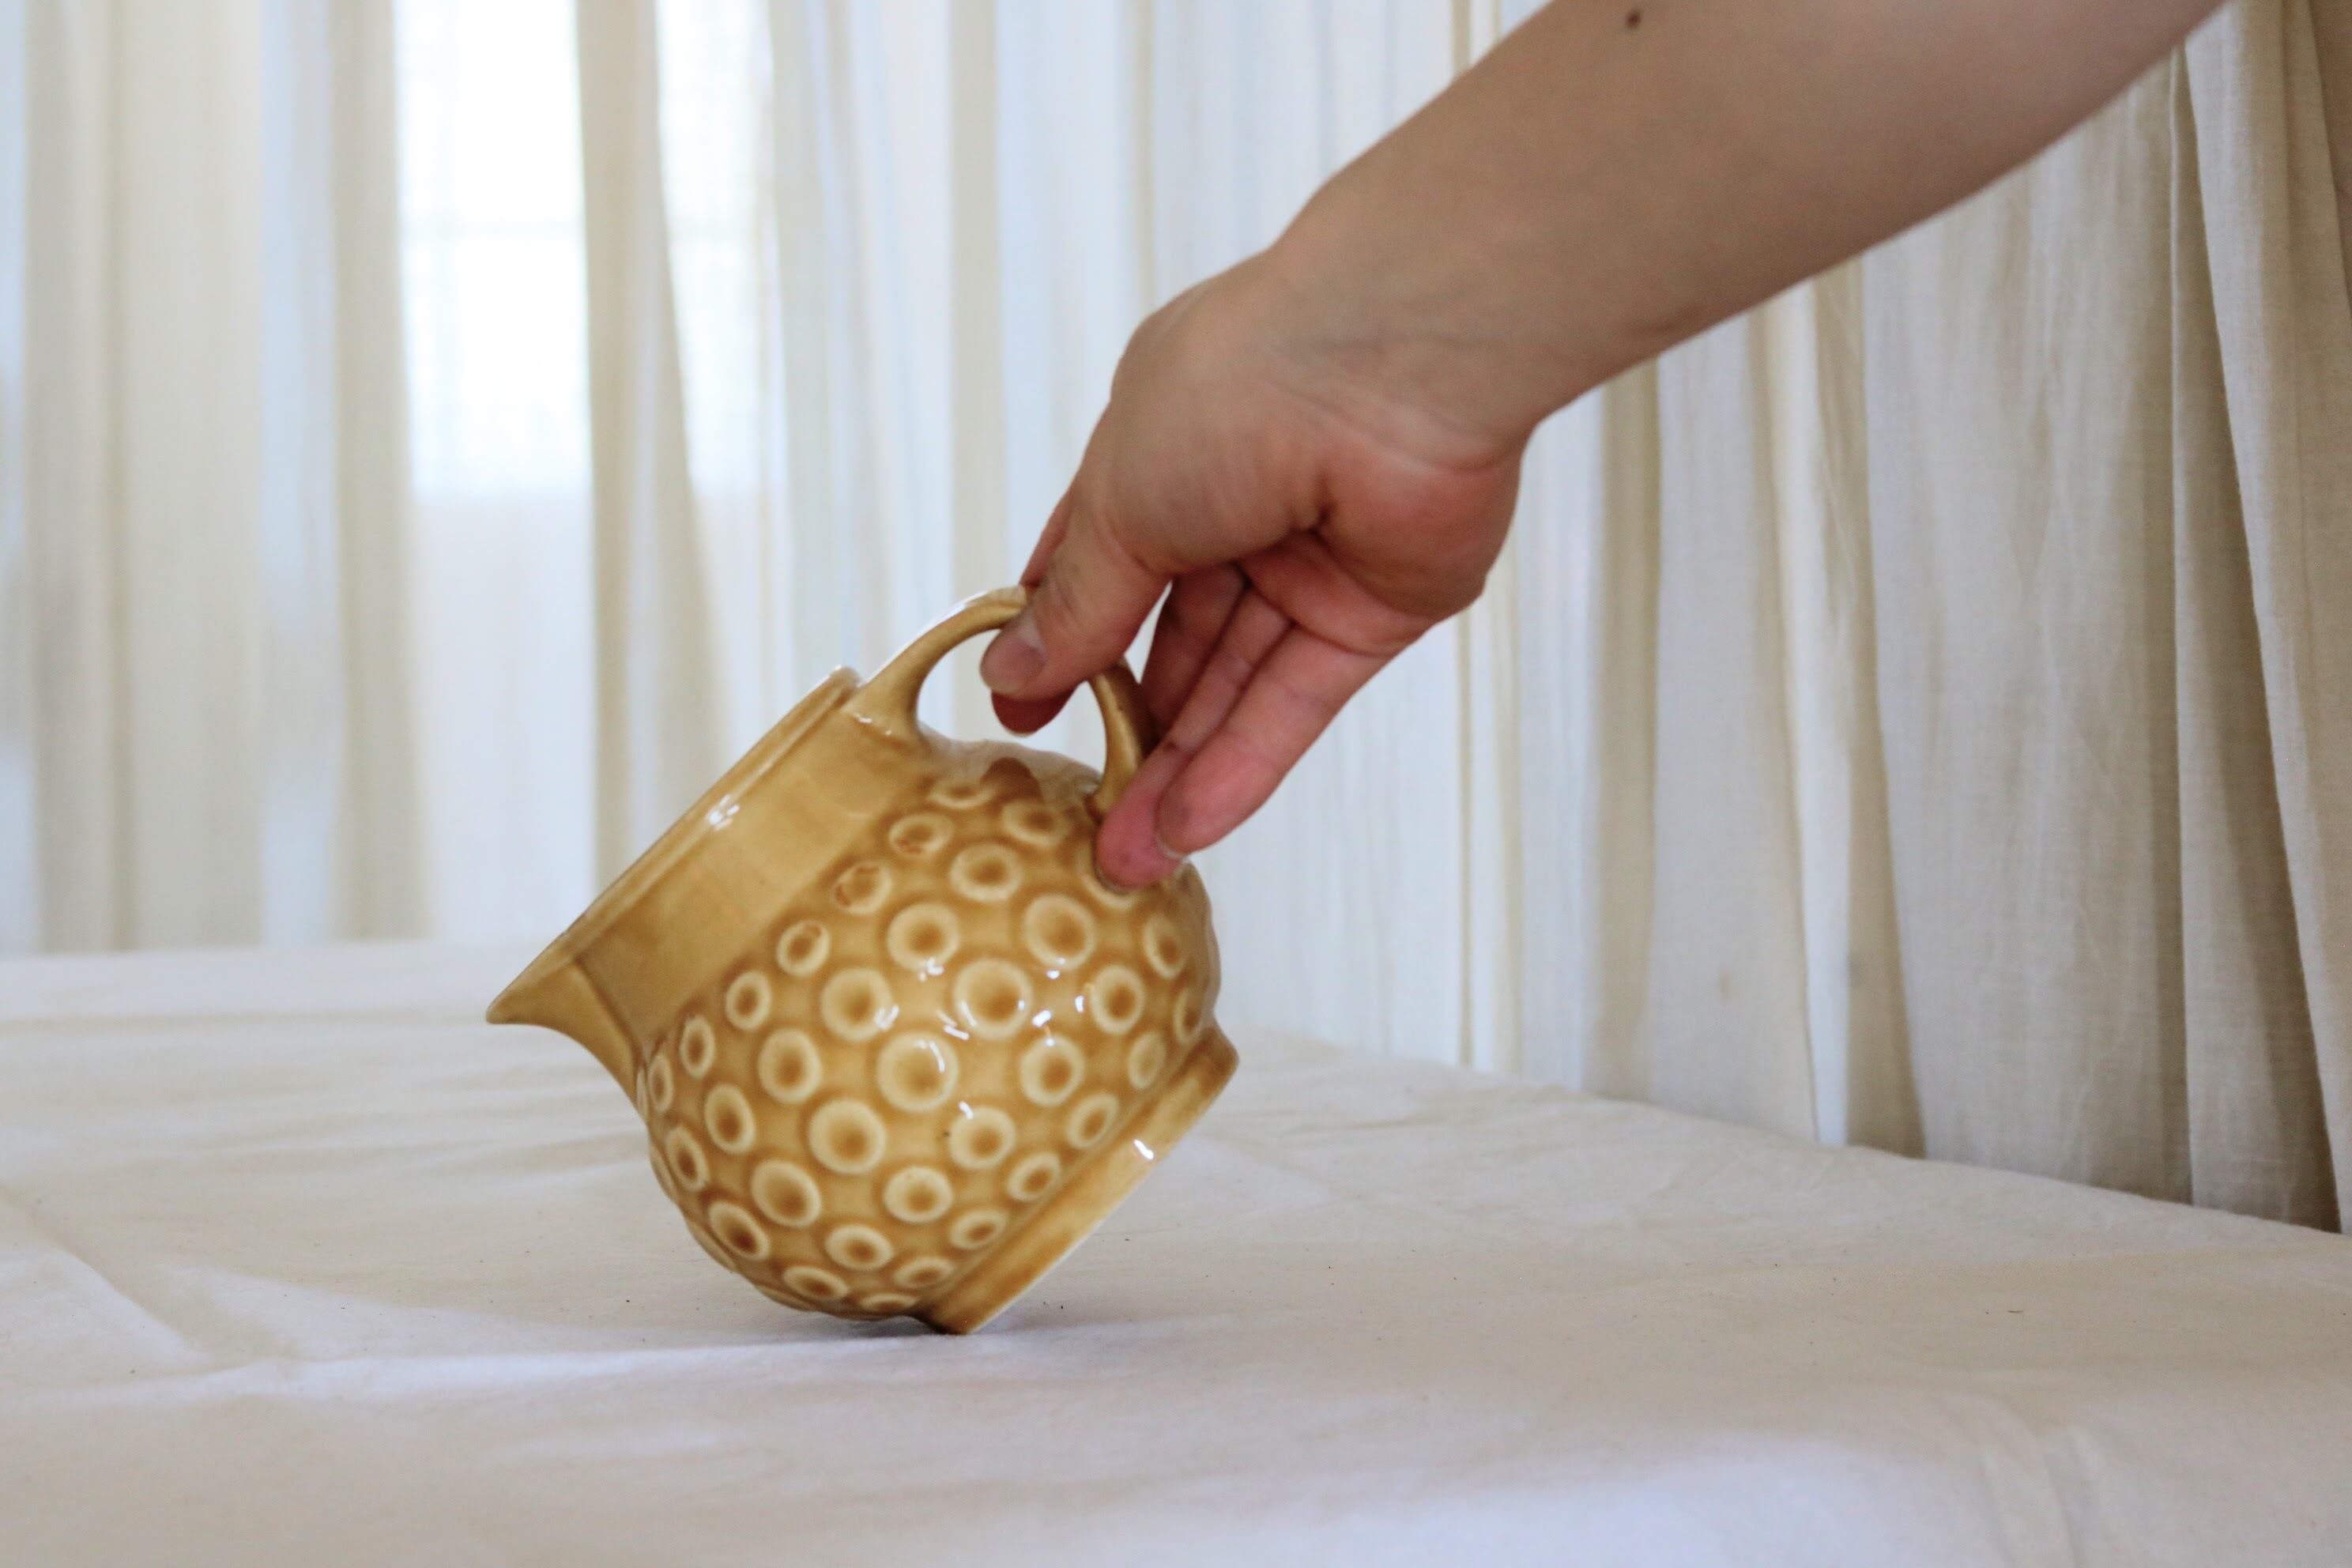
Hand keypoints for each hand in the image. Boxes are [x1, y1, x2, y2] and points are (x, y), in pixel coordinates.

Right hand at [979, 248, 1523, 887]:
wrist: (1397, 373)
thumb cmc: (1240, 393)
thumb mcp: (1120, 505)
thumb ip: (1077, 605)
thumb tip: (1013, 673)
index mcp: (1164, 440)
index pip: (1100, 552)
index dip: (1058, 634)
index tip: (1022, 709)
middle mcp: (1237, 497)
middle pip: (1170, 634)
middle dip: (1122, 724)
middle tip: (1075, 808)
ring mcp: (1309, 556)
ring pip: (1231, 681)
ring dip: (1177, 768)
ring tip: (1123, 854)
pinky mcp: (1376, 609)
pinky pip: (1296, 698)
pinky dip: (1244, 764)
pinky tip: (1187, 826)